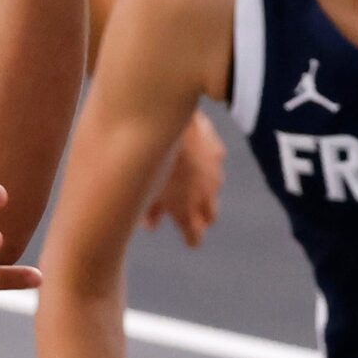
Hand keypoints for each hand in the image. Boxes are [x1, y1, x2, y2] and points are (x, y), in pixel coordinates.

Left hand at [142, 111, 225, 248]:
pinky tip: (191, 154)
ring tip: (186, 182)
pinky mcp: (216, 150)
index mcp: (185, 210)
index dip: (191, 239)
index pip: (195, 237)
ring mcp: (213, 172)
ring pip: (213, 189)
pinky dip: (204, 163)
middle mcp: (205, 194)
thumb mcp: (141, 188)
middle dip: (201, 217)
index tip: (189, 240)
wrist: (165, 117)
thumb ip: (147, 210)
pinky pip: (213, 163)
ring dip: (203, 189)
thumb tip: (150, 225)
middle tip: (190, 214)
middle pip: (210, 216)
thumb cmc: (145, 156)